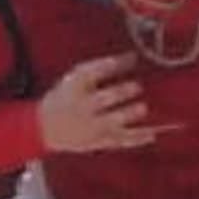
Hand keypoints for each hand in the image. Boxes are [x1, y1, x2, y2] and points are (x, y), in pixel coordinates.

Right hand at [36, 54, 165, 152]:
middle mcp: (82, 107)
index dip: (114, 64)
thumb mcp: (75, 78)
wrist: (45, 127)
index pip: (93, 72)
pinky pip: (120, 141)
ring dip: (127, 115)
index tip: (132, 57)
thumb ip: (101, 67)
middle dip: (120, 93)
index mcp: (75, 87)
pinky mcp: (100, 141)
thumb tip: (132, 57)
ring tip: (142, 108)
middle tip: (136, 86)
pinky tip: (152, 135)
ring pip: (111, 122)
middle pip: (102, 99)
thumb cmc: (67, 97)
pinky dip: (137, 139)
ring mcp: (91, 127)